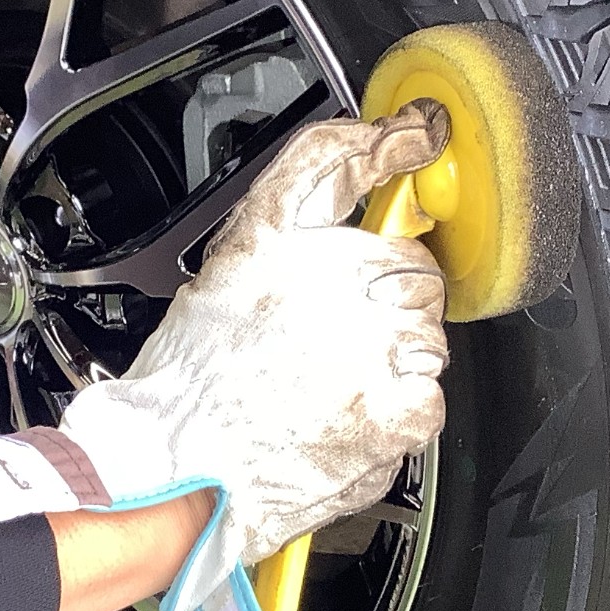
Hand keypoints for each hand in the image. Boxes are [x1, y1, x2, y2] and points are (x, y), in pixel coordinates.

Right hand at [56, 104, 450, 610]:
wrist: (183, 472)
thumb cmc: (189, 382)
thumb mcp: (228, 262)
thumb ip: (296, 208)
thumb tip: (364, 160)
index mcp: (287, 236)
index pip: (359, 160)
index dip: (393, 146)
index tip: (414, 138)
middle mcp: (343, 279)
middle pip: (410, 263)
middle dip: (385, 294)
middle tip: (330, 336)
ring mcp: (384, 346)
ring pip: (426, 332)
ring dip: (391, 353)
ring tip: (326, 383)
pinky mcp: (406, 411)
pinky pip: (426, 395)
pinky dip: (394, 408)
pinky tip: (343, 415)